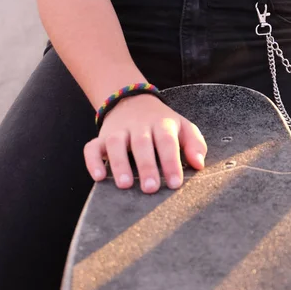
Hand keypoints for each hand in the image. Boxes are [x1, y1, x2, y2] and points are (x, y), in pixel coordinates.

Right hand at [83, 94, 206, 192]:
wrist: (133, 101)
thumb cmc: (163, 124)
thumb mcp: (184, 128)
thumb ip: (195, 144)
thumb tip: (199, 164)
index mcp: (162, 124)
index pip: (167, 141)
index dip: (171, 162)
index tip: (175, 183)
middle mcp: (139, 126)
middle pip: (141, 143)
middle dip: (146, 166)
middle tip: (151, 188)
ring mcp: (118, 131)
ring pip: (115, 143)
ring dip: (119, 163)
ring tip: (125, 185)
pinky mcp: (101, 138)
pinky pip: (91, 147)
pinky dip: (92, 161)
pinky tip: (98, 177)